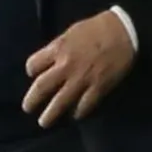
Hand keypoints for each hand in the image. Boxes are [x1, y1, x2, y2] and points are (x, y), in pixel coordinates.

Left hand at [23, 11, 135, 126]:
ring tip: (44, 123)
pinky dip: (78, 112)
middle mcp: (66, 66)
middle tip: (27, 108)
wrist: (123, 31)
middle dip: (32, 100)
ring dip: (51, 114)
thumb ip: (58, 48)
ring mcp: (82, 79)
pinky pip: (85, 105)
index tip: (33, 75)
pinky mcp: (98, 87)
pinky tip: (75, 116)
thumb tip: (50, 60)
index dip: (32, 70)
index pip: (34, 65)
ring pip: (61, 101)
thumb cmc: (96, 28)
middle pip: (42, 87)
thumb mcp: (71, 32)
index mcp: (58, 49)